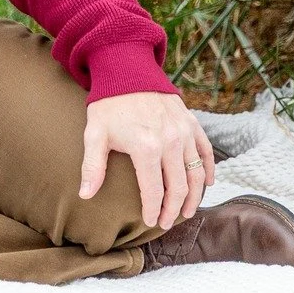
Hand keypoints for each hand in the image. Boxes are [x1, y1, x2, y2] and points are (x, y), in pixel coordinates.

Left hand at [78, 91, 215, 230]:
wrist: (127, 71)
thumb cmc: (108, 105)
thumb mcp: (94, 134)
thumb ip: (92, 166)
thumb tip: (85, 195)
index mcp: (146, 148)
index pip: (154, 190)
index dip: (154, 210)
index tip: (151, 221)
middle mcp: (170, 142)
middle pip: (179, 187)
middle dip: (174, 209)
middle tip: (167, 222)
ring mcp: (184, 133)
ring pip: (196, 173)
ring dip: (194, 196)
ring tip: (186, 211)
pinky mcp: (192, 123)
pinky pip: (206, 152)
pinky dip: (208, 170)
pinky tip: (204, 184)